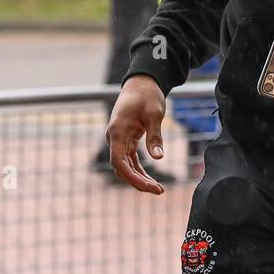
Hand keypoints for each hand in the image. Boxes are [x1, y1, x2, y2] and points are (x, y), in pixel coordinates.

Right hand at [105, 74, 168, 193]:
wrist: (141, 82)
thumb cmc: (147, 95)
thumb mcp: (155, 113)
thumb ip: (155, 135)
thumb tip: (159, 158)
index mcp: (118, 131)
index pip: (119, 161)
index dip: (132, 177)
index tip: (148, 186)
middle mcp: (114, 138)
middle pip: (121, 168)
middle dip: (138, 182)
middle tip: (159, 191)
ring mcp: (118, 139)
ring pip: (125, 166)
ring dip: (139, 178)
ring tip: (158, 189)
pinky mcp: (126, 140)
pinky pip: (130, 160)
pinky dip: (139, 170)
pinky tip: (151, 179)